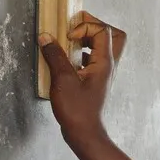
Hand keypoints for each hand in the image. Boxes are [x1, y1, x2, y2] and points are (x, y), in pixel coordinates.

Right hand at [38, 12, 143, 159]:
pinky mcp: (95, 80)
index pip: (103, 30)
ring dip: (86, 39)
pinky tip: (66, 58)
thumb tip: (46, 37)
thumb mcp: (63, 79)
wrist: (84, 132)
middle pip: (112, 35)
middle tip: (74, 29)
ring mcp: (103, 73)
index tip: (68, 37)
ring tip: (68, 42)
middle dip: (93, 27)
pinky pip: (92, 58)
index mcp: (105, 62)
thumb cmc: (76, 109)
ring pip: (103, 47)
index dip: (85, 27)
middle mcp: (108, 66)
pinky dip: (81, 53)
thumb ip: (55, 55)